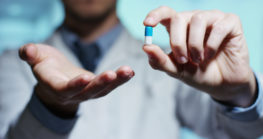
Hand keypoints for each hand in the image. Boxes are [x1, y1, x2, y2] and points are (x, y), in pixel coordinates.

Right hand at [19, 44, 133, 116]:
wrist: (55, 79)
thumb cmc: (45, 65)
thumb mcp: (35, 57)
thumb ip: (30, 54)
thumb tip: (27, 50)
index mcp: (55, 85)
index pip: (64, 89)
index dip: (74, 85)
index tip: (85, 77)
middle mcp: (72, 93)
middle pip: (87, 92)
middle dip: (100, 84)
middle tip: (112, 74)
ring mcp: (86, 92)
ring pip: (101, 91)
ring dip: (115, 82)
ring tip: (127, 71)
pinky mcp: (96, 88)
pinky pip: (109, 86)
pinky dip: (119, 80)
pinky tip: (129, 72)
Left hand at [143, 6, 256, 106]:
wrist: (223, 85)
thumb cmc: (199, 74)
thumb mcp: (177, 70)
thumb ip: (161, 60)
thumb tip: (146, 47)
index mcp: (180, 28)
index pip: (166, 13)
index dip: (156, 15)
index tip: (147, 24)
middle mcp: (195, 19)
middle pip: (178, 18)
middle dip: (177, 42)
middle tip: (183, 60)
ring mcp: (213, 19)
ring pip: (197, 19)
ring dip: (195, 44)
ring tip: (198, 60)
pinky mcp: (231, 23)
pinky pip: (218, 27)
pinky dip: (211, 45)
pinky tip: (210, 55)